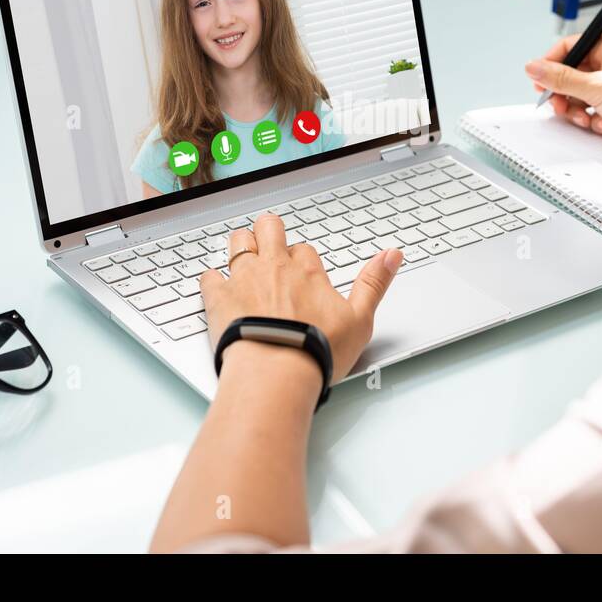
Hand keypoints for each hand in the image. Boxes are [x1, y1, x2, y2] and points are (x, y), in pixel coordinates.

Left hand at [199, 214, 402, 382]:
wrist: (276, 372)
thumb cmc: (317, 350)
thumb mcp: (361, 319)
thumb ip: (374, 283)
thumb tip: (393, 255)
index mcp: (308, 271)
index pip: (304, 249)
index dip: (303, 259)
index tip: (303, 273)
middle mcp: (274, 267)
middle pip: (269, 229)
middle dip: (269, 232)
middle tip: (270, 244)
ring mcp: (244, 279)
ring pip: (238, 242)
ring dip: (241, 245)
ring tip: (244, 256)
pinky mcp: (219, 297)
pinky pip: (208, 276)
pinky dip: (211, 279)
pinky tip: (215, 287)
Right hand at [524, 31, 601, 156]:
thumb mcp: (595, 87)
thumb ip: (560, 78)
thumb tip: (534, 67)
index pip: (569, 47)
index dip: (551, 66)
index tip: (539, 82)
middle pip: (572, 75)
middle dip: (566, 95)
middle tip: (561, 107)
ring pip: (582, 95)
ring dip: (580, 111)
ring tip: (588, 119)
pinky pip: (595, 108)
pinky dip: (595, 118)